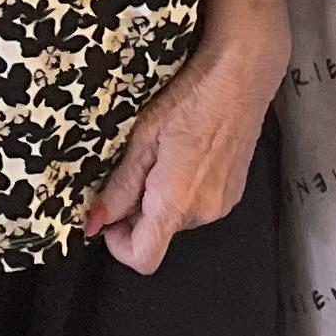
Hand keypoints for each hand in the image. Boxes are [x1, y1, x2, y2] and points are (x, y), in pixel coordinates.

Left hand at [83, 0, 290, 270]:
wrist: (240, 76)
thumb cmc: (191, 98)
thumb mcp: (142, 139)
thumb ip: (119, 188)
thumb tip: (94, 222)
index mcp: (175, 202)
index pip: (143, 259)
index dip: (118, 244)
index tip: (110, 214)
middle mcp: (203, 213)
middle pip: (158, 235)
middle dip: (138, 212)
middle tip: (137, 166)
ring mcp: (223, 204)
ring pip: (176, 219)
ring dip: (161, 199)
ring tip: (164, 154)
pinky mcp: (234, 193)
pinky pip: (198, 205)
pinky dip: (184, 191)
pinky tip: (186, 154)